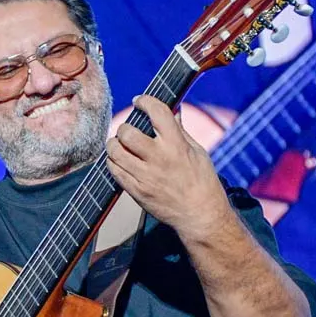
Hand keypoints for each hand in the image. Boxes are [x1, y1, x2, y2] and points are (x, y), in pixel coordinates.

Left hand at [106, 95, 231, 238]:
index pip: (157, 112)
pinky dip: (113, 162)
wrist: (200, 215)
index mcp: (177, 145)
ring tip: (119, 145)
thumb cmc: (202, 182)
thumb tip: (174, 110)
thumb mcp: (197, 152)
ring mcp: (145, 176)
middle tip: (127, 130)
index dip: (145, 101)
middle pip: (127, 133)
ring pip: (115, 152)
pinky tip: (119, 161)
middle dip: (124, 128)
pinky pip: (114, 171)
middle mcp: (159, 159)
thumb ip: (180, 131)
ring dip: (114, 145)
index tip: (139, 101)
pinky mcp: (136, 191)